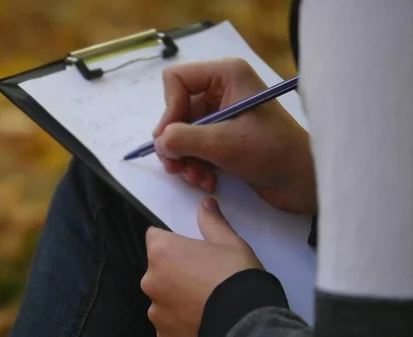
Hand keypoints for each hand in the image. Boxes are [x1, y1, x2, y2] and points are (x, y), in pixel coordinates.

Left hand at [141, 198, 261, 336]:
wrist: (246, 322)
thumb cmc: (236, 276)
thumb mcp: (229, 243)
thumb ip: (212, 223)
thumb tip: (206, 205)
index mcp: (162, 252)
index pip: (155, 237)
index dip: (172, 242)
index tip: (189, 251)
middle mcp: (151, 280)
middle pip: (158, 269)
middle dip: (174, 271)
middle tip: (202, 277)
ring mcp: (156, 310)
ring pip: (163, 297)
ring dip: (176, 297)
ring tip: (203, 302)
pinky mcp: (163, 333)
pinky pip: (168, 321)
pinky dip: (179, 320)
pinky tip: (199, 318)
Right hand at [153, 58, 315, 213]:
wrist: (304, 182)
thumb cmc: (272, 153)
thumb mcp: (223, 144)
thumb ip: (184, 139)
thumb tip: (159, 143)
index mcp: (225, 75)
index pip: (176, 80)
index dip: (169, 109)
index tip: (172, 139)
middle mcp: (221, 90)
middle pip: (176, 110)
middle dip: (175, 142)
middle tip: (177, 167)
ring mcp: (222, 114)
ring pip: (181, 132)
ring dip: (185, 159)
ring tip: (198, 178)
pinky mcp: (223, 137)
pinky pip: (194, 147)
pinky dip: (196, 165)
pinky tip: (208, 181)